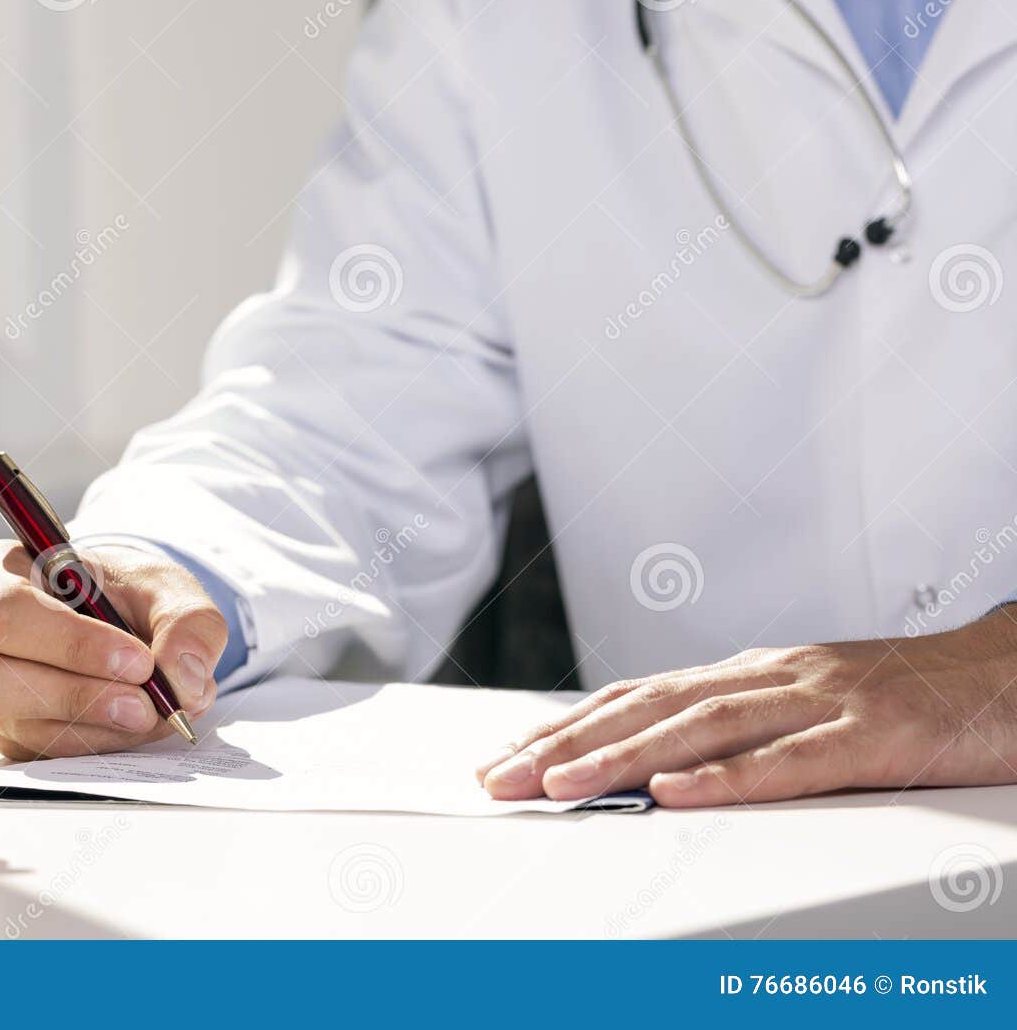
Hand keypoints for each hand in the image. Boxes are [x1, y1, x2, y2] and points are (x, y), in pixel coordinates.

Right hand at [0, 540, 226, 758]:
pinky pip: (33, 750)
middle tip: (144, 705)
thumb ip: (185, 620)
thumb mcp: (162, 585)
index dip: (72, 644)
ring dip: (87, 728)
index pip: (8, 612)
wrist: (114, 620)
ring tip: (149, 717)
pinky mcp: (0, 729)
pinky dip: (90, 746)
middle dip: (73, 697)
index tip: (139, 662)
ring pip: (9, 723)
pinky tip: (132, 730)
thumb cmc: (121, 592)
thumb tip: (184, 680)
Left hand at [477, 615, 1016, 806]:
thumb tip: (654, 764)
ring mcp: (821, 701)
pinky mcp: (873, 735)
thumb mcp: (806, 709)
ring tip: (560, 784)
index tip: (505, 757)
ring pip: (703, 728)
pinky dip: (728, 779)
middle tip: (501, 778)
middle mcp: (772, 677)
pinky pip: (791, 761)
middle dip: (567, 744)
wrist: (1007, 677)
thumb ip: (736, 731)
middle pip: (649, 708)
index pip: (636, 696)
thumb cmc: (904, 700)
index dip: (565, 726)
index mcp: (751, 674)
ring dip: (623, 758)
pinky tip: (675, 794)